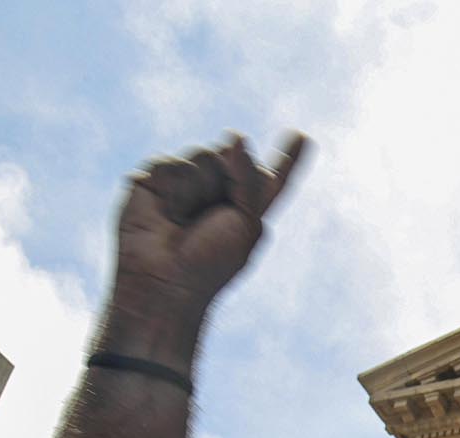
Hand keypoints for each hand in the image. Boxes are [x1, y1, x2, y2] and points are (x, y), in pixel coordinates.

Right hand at [106, 131, 308, 351]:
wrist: (164, 279)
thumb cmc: (209, 262)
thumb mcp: (246, 223)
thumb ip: (250, 179)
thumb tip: (235, 136)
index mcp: (247, 209)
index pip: (272, 180)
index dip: (289, 160)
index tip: (303, 137)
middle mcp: (218, 193)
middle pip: (235, 156)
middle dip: (231, 177)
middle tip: (215, 214)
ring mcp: (186, 184)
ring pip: (205, 155)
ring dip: (200, 187)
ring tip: (185, 219)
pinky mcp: (156, 180)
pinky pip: (173, 162)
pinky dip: (175, 188)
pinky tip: (166, 212)